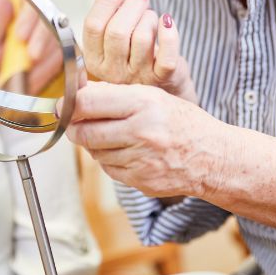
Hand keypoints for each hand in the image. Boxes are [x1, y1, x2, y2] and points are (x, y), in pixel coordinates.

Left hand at [0, 0, 63, 93]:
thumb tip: (0, 1)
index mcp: (10, 20)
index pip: (29, 3)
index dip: (29, 16)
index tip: (20, 35)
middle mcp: (31, 30)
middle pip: (50, 20)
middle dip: (43, 39)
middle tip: (32, 57)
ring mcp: (45, 48)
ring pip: (62, 42)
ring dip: (47, 61)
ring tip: (29, 79)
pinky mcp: (55, 67)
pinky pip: (69, 64)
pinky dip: (65, 73)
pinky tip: (50, 82)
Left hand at [65, 81, 227, 198]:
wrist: (212, 157)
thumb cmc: (182, 122)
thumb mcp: (153, 97)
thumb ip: (115, 95)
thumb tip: (78, 93)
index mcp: (144, 104)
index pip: (89, 103)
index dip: (69, 105)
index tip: (63, 105)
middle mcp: (141, 132)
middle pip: (85, 133)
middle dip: (75, 128)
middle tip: (75, 123)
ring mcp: (140, 160)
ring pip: (94, 153)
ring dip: (93, 144)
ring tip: (109, 135)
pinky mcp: (140, 181)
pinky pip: (108, 169)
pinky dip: (108, 159)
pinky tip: (123, 151)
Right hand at [82, 0, 196, 102]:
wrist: (163, 87)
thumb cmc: (137, 58)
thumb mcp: (114, 42)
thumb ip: (110, 17)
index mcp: (95, 60)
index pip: (92, 25)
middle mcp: (113, 72)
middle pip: (116, 31)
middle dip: (131, 6)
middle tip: (140, 0)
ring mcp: (138, 77)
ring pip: (141, 37)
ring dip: (149, 18)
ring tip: (151, 18)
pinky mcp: (162, 79)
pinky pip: (167, 54)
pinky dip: (169, 33)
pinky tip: (167, 22)